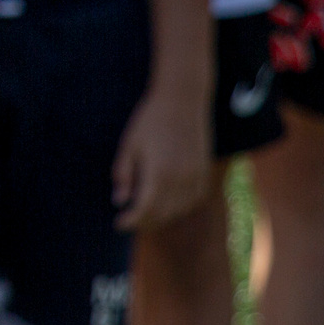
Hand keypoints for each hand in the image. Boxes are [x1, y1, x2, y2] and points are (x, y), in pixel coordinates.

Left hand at [112, 85, 209, 231]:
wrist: (183, 100)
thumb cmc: (150, 120)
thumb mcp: (129, 144)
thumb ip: (124, 174)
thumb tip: (119, 201)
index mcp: (159, 174)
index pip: (144, 209)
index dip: (131, 220)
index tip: (119, 224)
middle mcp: (180, 180)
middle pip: (162, 213)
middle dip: (144, 221)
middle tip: (129, 221)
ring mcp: (195, 177)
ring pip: (179, 209)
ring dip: (162, 216)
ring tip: (146, 215)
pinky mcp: (204, 171)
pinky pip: (193, 199)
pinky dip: (181, 207)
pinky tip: (170, 205)